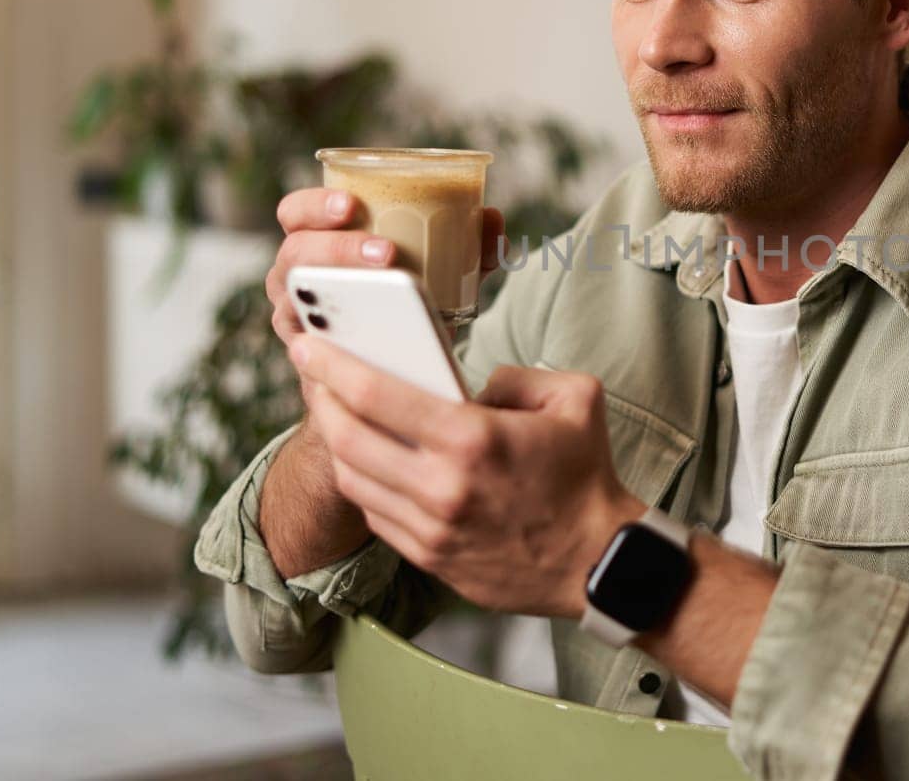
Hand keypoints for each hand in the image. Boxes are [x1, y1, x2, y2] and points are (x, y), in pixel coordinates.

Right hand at [265, 187, 506, 399]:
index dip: (314, 205)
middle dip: (337, 248)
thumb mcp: (437, 267)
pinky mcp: (306, 354)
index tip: (350, 204)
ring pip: (293, 296)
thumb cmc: (407, 300)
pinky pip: (306, 346)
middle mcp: (297, 274)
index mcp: (318, 241)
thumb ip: (465, 244)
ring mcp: (296, 314)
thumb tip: (492, 218)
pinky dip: (329, 340)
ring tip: (382, 289)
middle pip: (295, 250)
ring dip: (334, 289)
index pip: (296, 213)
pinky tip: (360, 338)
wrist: (394, 365)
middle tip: (385, 252)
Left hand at [289, 336, 644, 618]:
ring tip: (334, 414)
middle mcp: (443, 486)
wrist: (598, 560)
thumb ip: (517, 377)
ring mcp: (432, 528)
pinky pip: (374, 514)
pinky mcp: (429, 557)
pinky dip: (362, 482)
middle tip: (312, 376)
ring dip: (334, 442)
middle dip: (320, 401)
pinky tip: (366, 460)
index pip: (378, 395)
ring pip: (352, 480)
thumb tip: (472, 385)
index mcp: (474, 439)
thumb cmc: (586, 477)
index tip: (310, 348)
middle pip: (347, 438)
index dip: (332, 366)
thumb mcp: (574, 398)